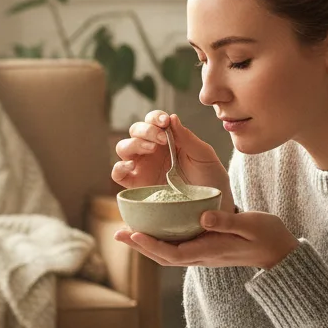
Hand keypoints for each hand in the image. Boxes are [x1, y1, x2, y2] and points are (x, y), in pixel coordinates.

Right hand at [112, 111, 233, 212]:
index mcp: (168, 140)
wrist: (210, 209)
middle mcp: (151, 151)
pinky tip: (130, 166)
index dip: (155, 117)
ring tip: (151, 149)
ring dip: (134, 144)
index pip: (153, 121)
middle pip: (135, 131)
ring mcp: (142, 168)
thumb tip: (172, 118)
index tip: (165, 122)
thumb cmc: (210, 180)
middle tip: (161, 139)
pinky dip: (118, 168)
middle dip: (146, 130)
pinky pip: (117, 174)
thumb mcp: (204, 156)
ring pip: (123, 148)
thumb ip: (188, 137)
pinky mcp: (135, 186)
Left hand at [114, 209, 298, 269]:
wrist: (279, 251)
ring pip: (167, 253)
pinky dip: (159, 240)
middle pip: (163, 256)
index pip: (173, 253)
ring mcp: (202, 254)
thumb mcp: (250, 225)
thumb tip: (202, 217)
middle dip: (140, 246)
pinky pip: (175, 247)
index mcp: (209, 251)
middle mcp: (201, 256)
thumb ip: (226, 222)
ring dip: (146, 244)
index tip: (134, 234)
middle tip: (118, 234)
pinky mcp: (204, 248)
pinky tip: (150, 229)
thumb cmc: (267, 236)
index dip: (151, 245)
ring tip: (126, 233)